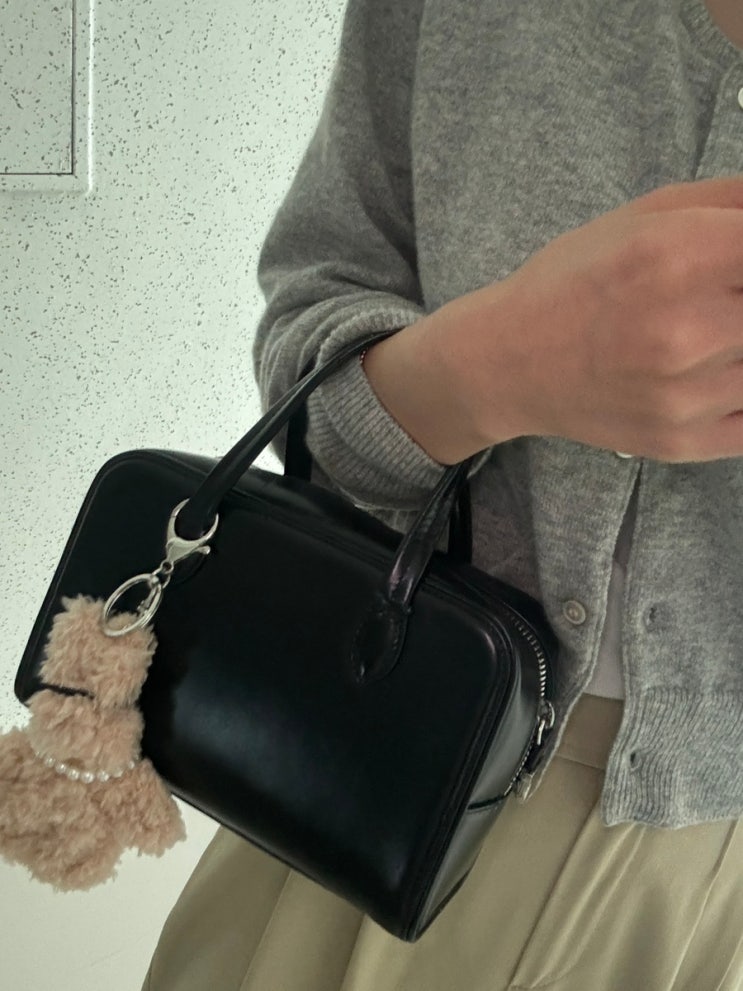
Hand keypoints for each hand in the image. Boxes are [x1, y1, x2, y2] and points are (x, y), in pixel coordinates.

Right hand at [468, 175, 742, 461]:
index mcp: (679, 256)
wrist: (508, 363)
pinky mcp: (685, 441)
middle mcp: (687, 329)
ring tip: (711, 332)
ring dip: (741, 343)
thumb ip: (731, 199)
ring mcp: (688, 395)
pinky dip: (742, 391)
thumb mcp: (644, 215)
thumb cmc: (572, 283)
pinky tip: (717, 372)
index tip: (739, 270)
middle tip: (725, 301)